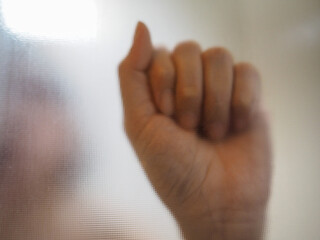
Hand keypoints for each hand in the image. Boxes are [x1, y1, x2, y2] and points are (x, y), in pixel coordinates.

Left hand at [118, 22, 271, 239]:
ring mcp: (220, 88)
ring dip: (214, 100)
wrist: (215, 203)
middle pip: (190, 49)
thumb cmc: (172, 170)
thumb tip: (141, 26)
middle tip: (189, 128)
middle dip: (188, 93)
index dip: (164, 82)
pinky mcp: (249, 97)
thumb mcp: (139, 124)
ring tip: (212, 132)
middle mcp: (190, 83)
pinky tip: (236, 126)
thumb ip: (132, 74)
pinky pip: (248, 71)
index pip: (161, 53)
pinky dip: (242, 100)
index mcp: (161, 88)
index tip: (167, 117)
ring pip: (220, 56)